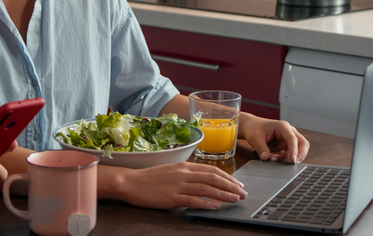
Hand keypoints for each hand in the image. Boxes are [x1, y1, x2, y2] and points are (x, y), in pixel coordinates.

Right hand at [107, 162, 246, 210]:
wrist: (130, 182)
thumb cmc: (149, 178)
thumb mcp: (170, 171)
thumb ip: (186, 174)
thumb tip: (202, 180)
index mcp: (184, 166)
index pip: (211, 170)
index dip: (227, 177)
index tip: (237, 184)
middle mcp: (183, 174)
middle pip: (212, 178)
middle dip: (230, 186)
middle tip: (242, 193)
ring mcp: (178, 185)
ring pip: (206, 189)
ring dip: (223, 194)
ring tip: (235, 199)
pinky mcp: (172, 197)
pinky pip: (193, 200)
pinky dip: (206, 203)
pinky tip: (216, 206)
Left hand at [239, 114, 309, 163]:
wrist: (250, 127)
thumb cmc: (254, 128)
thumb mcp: (255, 137)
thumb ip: (261, 148)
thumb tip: (266, 158)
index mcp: (282, 126)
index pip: (292, 138)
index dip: (294, 150)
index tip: (293, 160)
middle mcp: (288, 132)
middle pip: (303, 144)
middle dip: (300, 154)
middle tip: (293, 163)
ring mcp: (288, 139)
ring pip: (297, 151)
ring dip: (287, 157)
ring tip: (272, 158)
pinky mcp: (285, 145)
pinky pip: (289, 154)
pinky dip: (283, 158)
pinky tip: (273, 157)